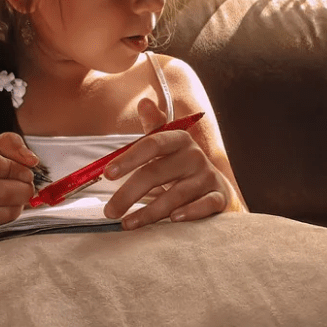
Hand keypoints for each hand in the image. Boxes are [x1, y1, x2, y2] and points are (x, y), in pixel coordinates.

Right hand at [0, 132, 37, 236]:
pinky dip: (7, 217)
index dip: (18, 169)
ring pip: (3, 210)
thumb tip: (32, 160)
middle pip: (1, 191)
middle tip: (27, 186)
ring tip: (16, 198)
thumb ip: (9, 144)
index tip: (26, 171)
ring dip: (19, 204)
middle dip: (24, 189)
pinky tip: (2, 209)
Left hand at [102, 98, 231, 228]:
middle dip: (129, 193)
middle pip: (157, 172)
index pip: (152, 144)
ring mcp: (207, 177)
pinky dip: (190, 213)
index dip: (129, 158)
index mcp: (179, 140)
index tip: (107, 174)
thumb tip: (144, 102)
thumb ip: (153, 128)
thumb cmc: (181, 168)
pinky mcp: (218, 197)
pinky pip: (204, 205)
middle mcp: (194, 156)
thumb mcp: (167, 147)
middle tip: (110, 211)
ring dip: (150, 211)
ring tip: (128, 223)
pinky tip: (173, 220)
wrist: (216, 188)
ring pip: (177, 194)